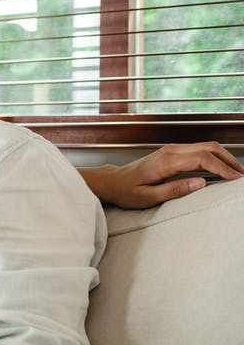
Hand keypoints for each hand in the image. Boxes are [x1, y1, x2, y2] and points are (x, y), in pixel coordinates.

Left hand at [89, 142, 242, 208]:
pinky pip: (199, 150)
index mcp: (166, 161)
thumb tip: (201, 183)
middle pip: (208, 148)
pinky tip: (223, 168)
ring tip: (237, 173)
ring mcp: (172, 149)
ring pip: (206, 147)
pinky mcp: (173, 152)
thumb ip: (174, 190)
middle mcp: (171, 151)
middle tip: (242, 177)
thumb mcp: (148, 197)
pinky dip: (215, 157)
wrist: (113, 181)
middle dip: (229, 161)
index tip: (236, 178)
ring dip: (224, 157)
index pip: (202, 159)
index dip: (222, 168)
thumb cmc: (127, 191)